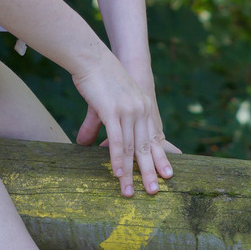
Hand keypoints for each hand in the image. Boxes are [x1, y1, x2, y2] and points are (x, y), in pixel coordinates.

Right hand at [72, 50, 178, 197]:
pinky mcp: (113, 111)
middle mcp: (140, 109)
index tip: (166, 175)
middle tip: (154, 192)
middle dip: (149, 171)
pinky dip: (118, 159)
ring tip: (129, 191)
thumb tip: (84, 144)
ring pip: (132, 148)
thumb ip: (98, 125)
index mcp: (143, 106)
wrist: (91, 57)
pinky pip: (118, 140)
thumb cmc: (97, 77)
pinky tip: (117, 173)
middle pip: (146, 146)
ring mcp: (128, 111)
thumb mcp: (105, 103)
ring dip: (130, 173)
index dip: (160, 157)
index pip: (153, 136)